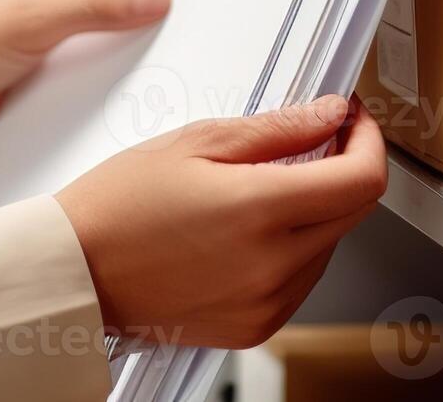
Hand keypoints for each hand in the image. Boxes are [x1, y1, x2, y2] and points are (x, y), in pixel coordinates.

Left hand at [0, 0, 170, 176]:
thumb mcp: (37, 22)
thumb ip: (100, 9)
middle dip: (148, 8)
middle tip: (192, 23)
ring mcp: (57, 19)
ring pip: (113, 27)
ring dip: (130, 45)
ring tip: (174, 56)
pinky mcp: (54, 57)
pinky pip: (97, 58)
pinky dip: (113, 71)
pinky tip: (141, 86)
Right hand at [56, 94, 387, 348]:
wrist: (74, 274)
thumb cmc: (116, 207)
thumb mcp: (196, 143)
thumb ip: (277, 129)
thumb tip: (330, 115)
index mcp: (260, 211)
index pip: (363, 179)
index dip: (369, 140)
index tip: (352, 121)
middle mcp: (272, 266)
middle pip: (354, 212)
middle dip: (345, 168)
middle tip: (314, 140)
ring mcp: (266, 303)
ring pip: (330, 245)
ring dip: (317, 210)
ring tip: (264, 187)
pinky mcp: (254, 327)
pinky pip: (302, 280)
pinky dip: (293, 248)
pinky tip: (250, 230)